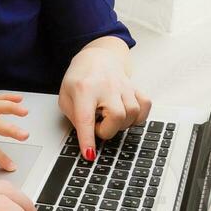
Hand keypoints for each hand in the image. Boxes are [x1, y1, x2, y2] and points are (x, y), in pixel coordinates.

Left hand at [58, 38, 151, 160]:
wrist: (96, 57)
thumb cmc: (80, 78)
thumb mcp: (66, 97)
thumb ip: (75, 118)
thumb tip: (89, 138)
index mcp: (84, 88)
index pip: (86, 118)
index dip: (88, 139)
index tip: (90, 154)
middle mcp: (107, 86)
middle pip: (117, 117)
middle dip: (107, 130)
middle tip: (97, 124)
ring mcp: (124, 86)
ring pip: (133, 113)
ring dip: (121, 124)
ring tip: (109, 118)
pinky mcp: (135, 87)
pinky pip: (145, 106)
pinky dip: (138, 116)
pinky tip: (126, 115)